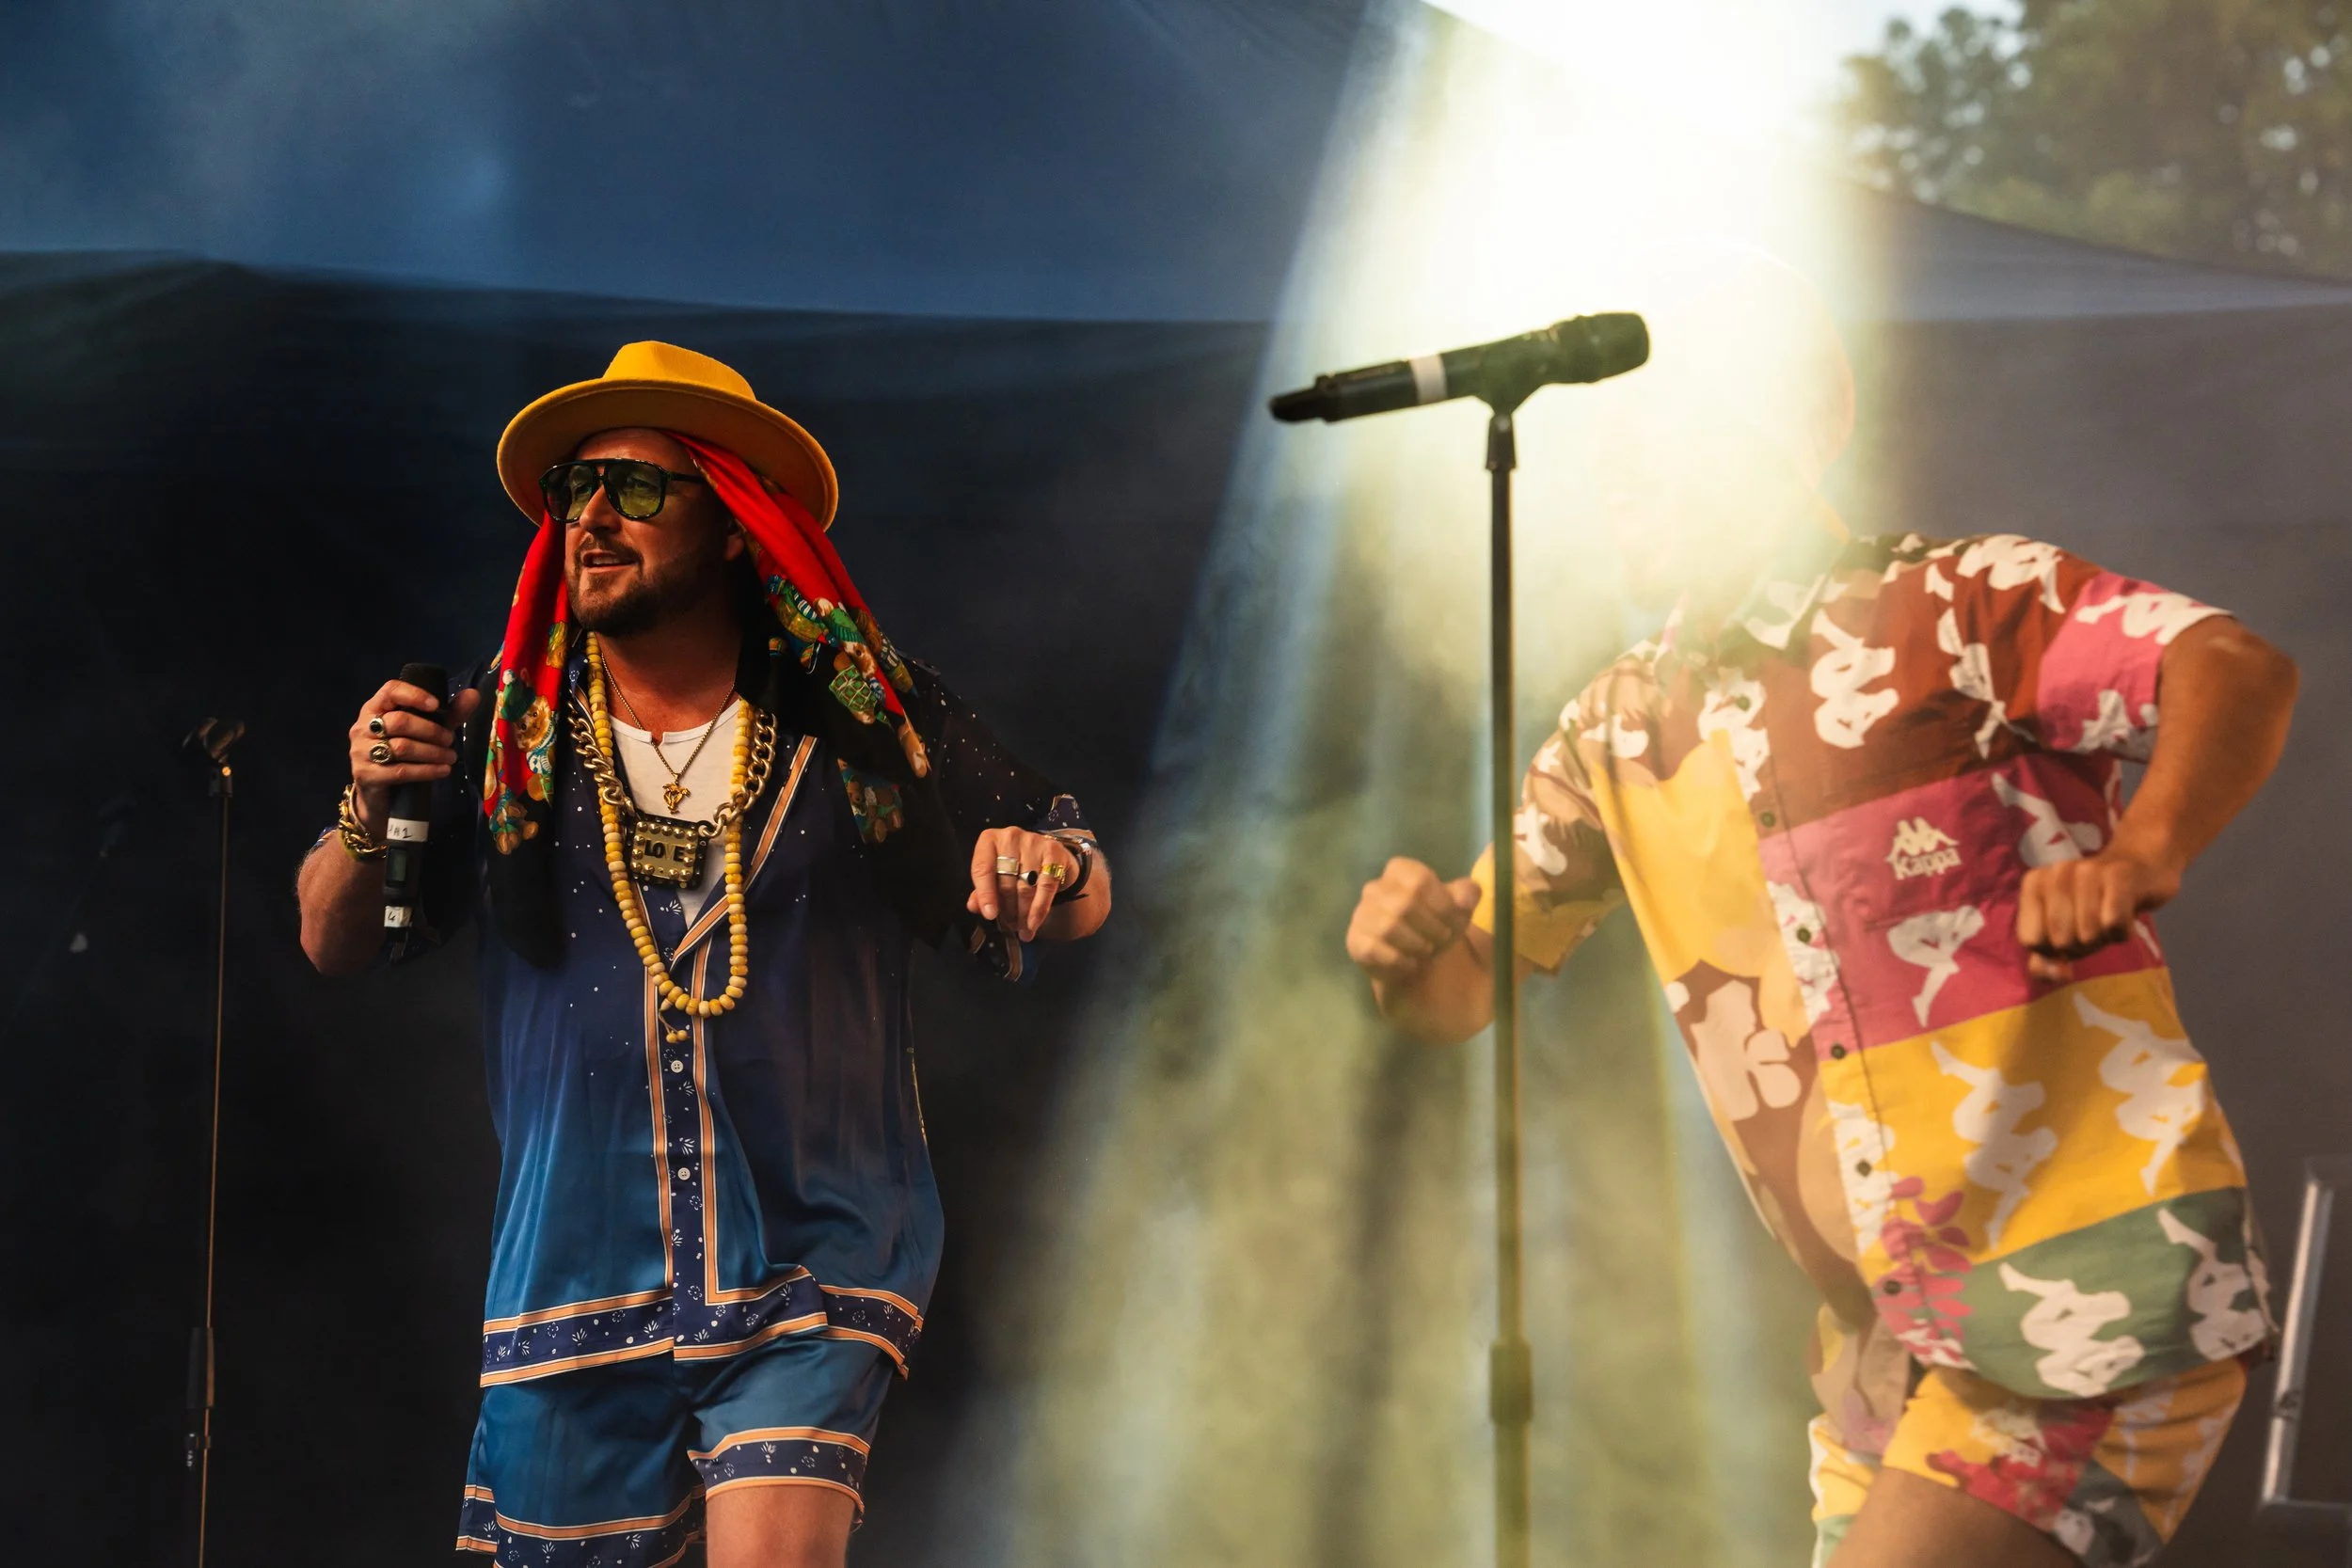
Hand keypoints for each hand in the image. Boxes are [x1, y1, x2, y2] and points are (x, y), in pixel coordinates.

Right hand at [347, 679, 481, 836]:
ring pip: (402, 747)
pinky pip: (401, 771)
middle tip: (451, 740)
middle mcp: (362, 727)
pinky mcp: (365, 775)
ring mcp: (360, 752)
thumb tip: (474, 694)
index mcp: (374, 709)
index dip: (414, 695)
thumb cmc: (404, 756)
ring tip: (451, 757)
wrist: (382, 796)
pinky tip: (443, 771)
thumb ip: (448, 714)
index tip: (437, 705)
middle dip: (431, 731)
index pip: (390, 690)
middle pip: (400, 721)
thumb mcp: (427, 732)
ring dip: (433, 752)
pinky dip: (427, 770)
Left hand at [967, 827, 1087, 940]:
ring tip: (1021, 928)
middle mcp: (1011, 836)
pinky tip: (1034, 923)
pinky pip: (1046, 887)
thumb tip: (974, 906)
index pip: (982, 868)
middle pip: (1006, 881)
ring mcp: (1034, 842)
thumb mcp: (995, 875)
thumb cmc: (1015, 866)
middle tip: (1009, 926)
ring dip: (1023, 913)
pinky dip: (1039, 909)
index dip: (985, 894)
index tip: (990, 915)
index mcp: (989, 840)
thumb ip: (981, 891)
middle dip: (1007, 909)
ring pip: (1026, 887)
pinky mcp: (1054, 852)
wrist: (1048, 856)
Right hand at [1346, 856, 1479, 983]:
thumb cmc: (1437, 924)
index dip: (1442, 905)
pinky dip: (1400, 961)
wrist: (1414, 957)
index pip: (1420, 881)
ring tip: (1427, 951)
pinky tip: (1410, 964)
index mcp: (1400, 871)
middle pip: (1404, 904)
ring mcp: (1361, 914)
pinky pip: (1374, 950)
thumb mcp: (1459, 907)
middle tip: (1442, 940)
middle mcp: (1375, 888)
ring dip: (1416, 945)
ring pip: (1388, 927)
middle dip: (1431, 928)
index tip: (1454, 923)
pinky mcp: (1355, 941)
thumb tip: (1466, 899)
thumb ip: (1468, 895)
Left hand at [2014, 846, 2180, 983]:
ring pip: (2088, 934)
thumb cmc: (2097, 905)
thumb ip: (2046, 959)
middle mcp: (2056, 872)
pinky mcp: (2119, 876)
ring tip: (2110, 919)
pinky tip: (2126, 916)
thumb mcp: (2065, 932)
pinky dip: (2123, 931)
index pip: (2031, 940)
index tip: (2068, 935)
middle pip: (2060, 941)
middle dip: (2082, 945)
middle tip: (2095, 926)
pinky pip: (2114, 924)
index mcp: (2034, 883)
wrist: (2144, 868)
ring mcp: (2087, 871)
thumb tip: (2053, 976)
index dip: (2052, 950)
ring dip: (2104, 938)